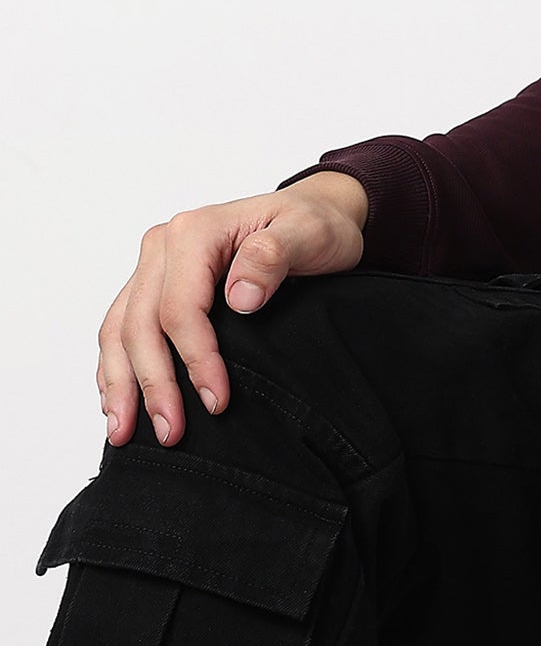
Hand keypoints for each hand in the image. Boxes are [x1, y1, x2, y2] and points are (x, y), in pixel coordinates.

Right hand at [97, 171, 369, 450]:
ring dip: (121, 384)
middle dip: (152, 385)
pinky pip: (122, 328)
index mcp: (195, 231)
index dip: (194, 359)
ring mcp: (154, 266)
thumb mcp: (311, 232)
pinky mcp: (155, 285)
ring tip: (127, 432)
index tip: (217, 400)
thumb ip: (275, 254)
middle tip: (171, 433)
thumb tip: (240, 297)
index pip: (180, 308)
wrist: (318, 213)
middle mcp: (163, 246)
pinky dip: (117, 368)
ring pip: (120, 331)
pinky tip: (120, 402)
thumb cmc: (316, 224)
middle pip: (141, 324)